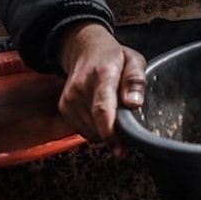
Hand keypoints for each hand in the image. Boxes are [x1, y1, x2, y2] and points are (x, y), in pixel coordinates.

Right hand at [57, 21, 147, 157]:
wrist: (85, 50)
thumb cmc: (114, 57)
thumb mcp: (134, 61)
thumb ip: (136, 81)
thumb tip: (135, 103)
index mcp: (102, 74)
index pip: (103, 108)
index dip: (110, 132)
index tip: (120, 149)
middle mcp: (81, 88)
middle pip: (98, 124)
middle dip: (116, 134)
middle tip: (129, 127)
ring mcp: (69, 98)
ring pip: (91, 130)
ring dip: (106, 131)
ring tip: (115, 113)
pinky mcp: (64, 108)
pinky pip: (84, 130)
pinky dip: (96, 128)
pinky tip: (102, 114)